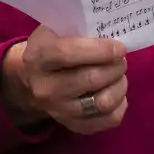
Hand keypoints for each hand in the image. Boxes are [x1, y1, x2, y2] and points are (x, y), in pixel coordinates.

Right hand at [0, 24, 127, 134]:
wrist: (32, 78)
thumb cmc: (51, 45)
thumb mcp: (56, 29)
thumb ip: (80, 28)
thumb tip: (113, 33)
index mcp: (39, 57)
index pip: (69, 54)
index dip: (100, 50)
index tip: (119, 48)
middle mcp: (45, 88)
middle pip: (91, 80)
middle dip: (115, 67)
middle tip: (121, 60)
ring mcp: (58, 110)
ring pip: (102, 102)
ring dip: (119, 86)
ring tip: (120, 75)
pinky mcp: (73, 125)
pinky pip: (107, 120)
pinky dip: (120, 105)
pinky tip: (116, 92)